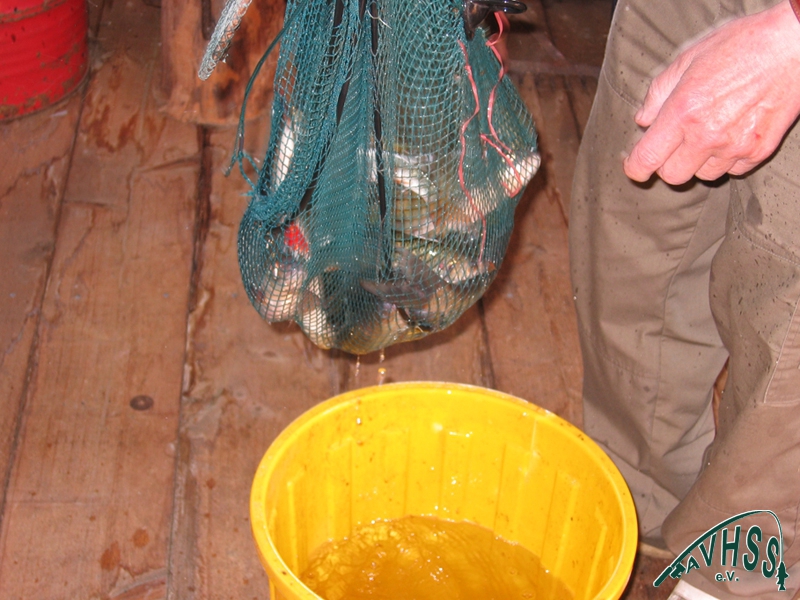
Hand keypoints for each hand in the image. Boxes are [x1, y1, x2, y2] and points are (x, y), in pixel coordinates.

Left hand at [623, 0, 799, 184]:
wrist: (794, 45)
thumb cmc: (740, 45)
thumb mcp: (688, 59)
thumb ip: (658, 93)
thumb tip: (643, 121)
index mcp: (683, 111)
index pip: (647, 159)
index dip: (635, 168)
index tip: (635, 166)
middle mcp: (707, 134)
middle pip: (672, 176)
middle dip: (668, 162)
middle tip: (676, 144)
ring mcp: (735, 146)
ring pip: (703, 175)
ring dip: (699, 161)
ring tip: (710, 132)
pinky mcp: (759, 151)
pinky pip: (732, 170)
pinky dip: (727, 158)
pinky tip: (732, 133)